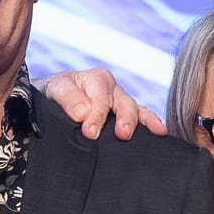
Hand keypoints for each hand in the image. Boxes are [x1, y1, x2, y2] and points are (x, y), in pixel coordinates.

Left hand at [39, 67, 165, 140]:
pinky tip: (161, 134)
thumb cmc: (55, 93)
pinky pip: (141, 119)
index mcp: (98, 79)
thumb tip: (83, 114)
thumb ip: (68, 98)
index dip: (96, 115)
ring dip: (145, 121)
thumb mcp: (56, 89)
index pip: (101, 98)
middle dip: (125, 118)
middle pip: (125, 103)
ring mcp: (121, 104)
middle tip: (123, 134)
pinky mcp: (123, 118)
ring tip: (157, 131)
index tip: (89, 132)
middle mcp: (113, 90)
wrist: (52, 100)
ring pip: (137, 110)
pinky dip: (150, 125)